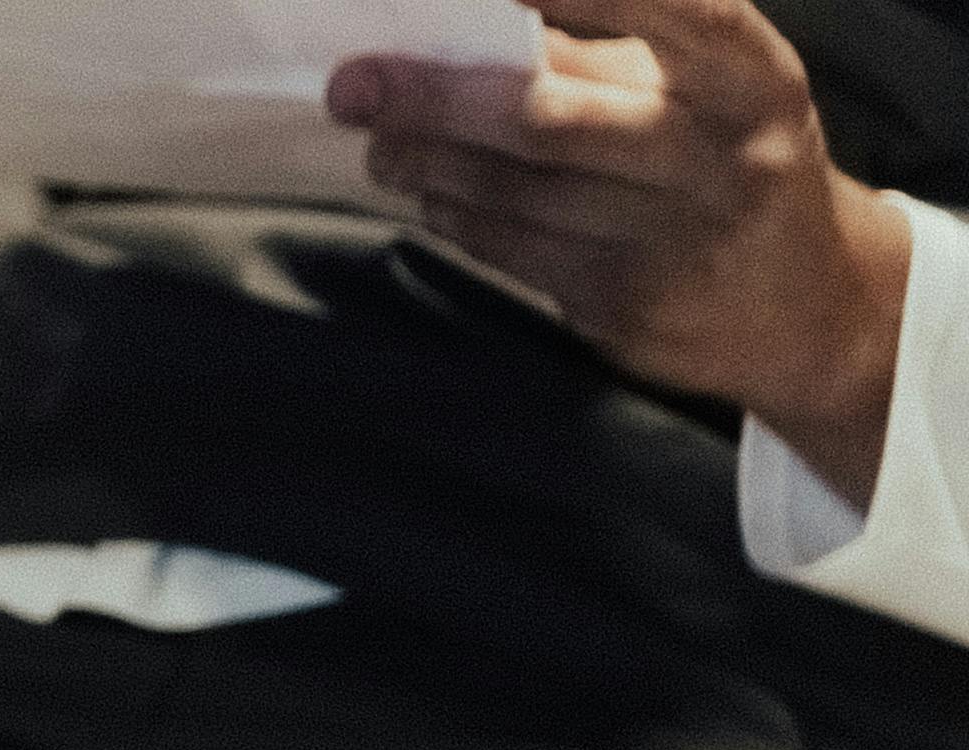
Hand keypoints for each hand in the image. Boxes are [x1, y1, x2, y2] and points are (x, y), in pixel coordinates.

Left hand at [332, 0, 917, 503]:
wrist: (804, 307)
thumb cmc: (727, 164)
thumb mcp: (699, 94)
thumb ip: (598, 56)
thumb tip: (471, 20)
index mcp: (751, 77)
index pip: (677, 12)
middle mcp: (721, 154)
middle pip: (554, 120)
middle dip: (438, 98)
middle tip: (356, 83)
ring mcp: (674, 237)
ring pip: (519, 193)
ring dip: (429, 163)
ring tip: (382, 141)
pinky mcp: (628, 305)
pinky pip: (516, 252)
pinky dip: (458, 218)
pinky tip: (429, 196)